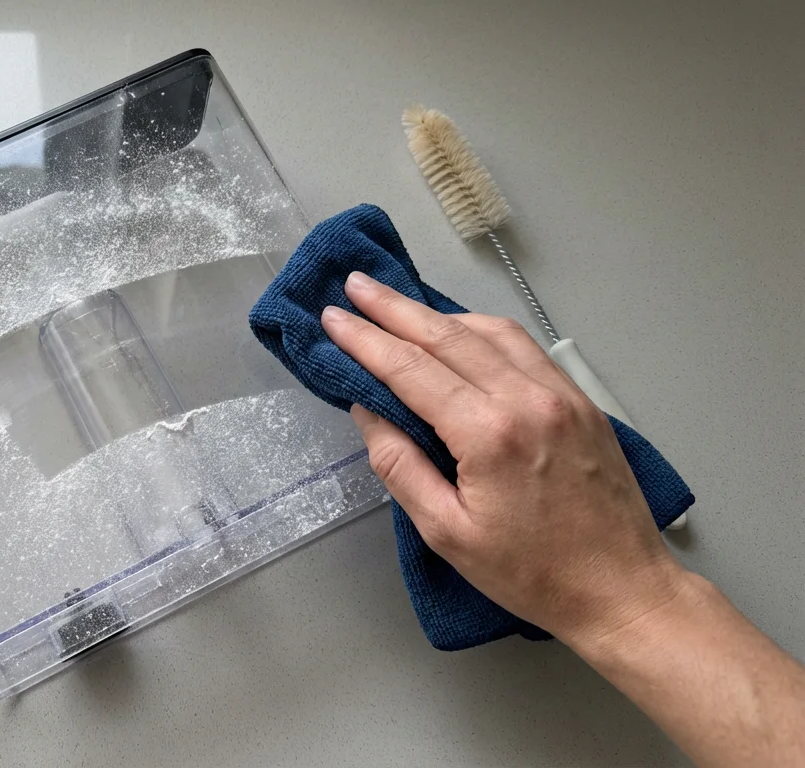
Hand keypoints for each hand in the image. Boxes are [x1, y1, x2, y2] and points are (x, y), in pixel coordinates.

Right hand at [321, 271, 685, 646]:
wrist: (623, 589)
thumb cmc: (530, 574)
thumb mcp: (446, 532)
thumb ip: (400, 466)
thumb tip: (369, 411)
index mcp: (489, 434)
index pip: (412, 370)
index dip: (366, 341)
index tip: (332, 318)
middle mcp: (527, 399)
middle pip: (447, 336)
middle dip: (394, 309)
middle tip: (354, 285)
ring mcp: (560, 394)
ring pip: (489, 331)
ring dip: (438, 313)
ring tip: (397, 305)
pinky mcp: (581, 401)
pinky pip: (523, 347)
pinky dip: (482, 329)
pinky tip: (459, 330)